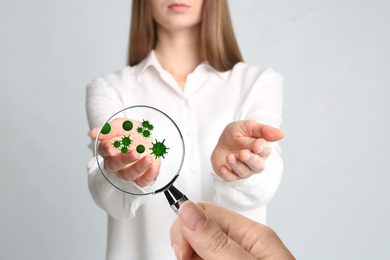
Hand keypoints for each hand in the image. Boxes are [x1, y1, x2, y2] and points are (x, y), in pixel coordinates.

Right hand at [91, 118, 160, 186]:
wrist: (148, 139)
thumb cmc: (133, 133)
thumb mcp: (124, 125)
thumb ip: (110, 128)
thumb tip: (93, 133)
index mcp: (109, 149)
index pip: (104, 150)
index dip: (107, 149)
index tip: (112, 149)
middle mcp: (115, 162)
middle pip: (114, 165)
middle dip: (124, 159)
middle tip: (135, 153)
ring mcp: (127, 171)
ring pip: (128, 174)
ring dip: (138, 167)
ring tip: (148, 159)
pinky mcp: (140, 177)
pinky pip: (141, 181)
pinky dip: (148, 176)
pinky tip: (153, 168)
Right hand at [170, 201, 293, 259]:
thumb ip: (217, 242)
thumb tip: (189, 211)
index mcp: (253, 235)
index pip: (207, 211)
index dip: (186, 227)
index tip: (182, 252)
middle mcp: (244, 245)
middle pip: (199, 229)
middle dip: (185, 245)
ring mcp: (236, 257)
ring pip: (198, 247)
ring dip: (189, 256)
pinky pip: (203, 257)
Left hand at [211, 120, 283, 181]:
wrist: (222, 140)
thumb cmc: (238, 133)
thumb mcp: (248, 126)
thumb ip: (263, 130)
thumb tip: (282, 134)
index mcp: (261, 149)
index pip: (265, 150)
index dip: (261, 148)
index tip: (256, 146)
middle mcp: (255, 162)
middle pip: (257, 165)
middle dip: (250, 159)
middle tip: (243, 153)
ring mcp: (243, 170)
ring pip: (244, 172)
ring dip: (237, 165)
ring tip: (229, 157)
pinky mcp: (231, 175)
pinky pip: (230, 178)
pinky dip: (226, 174)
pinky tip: (222, 168)